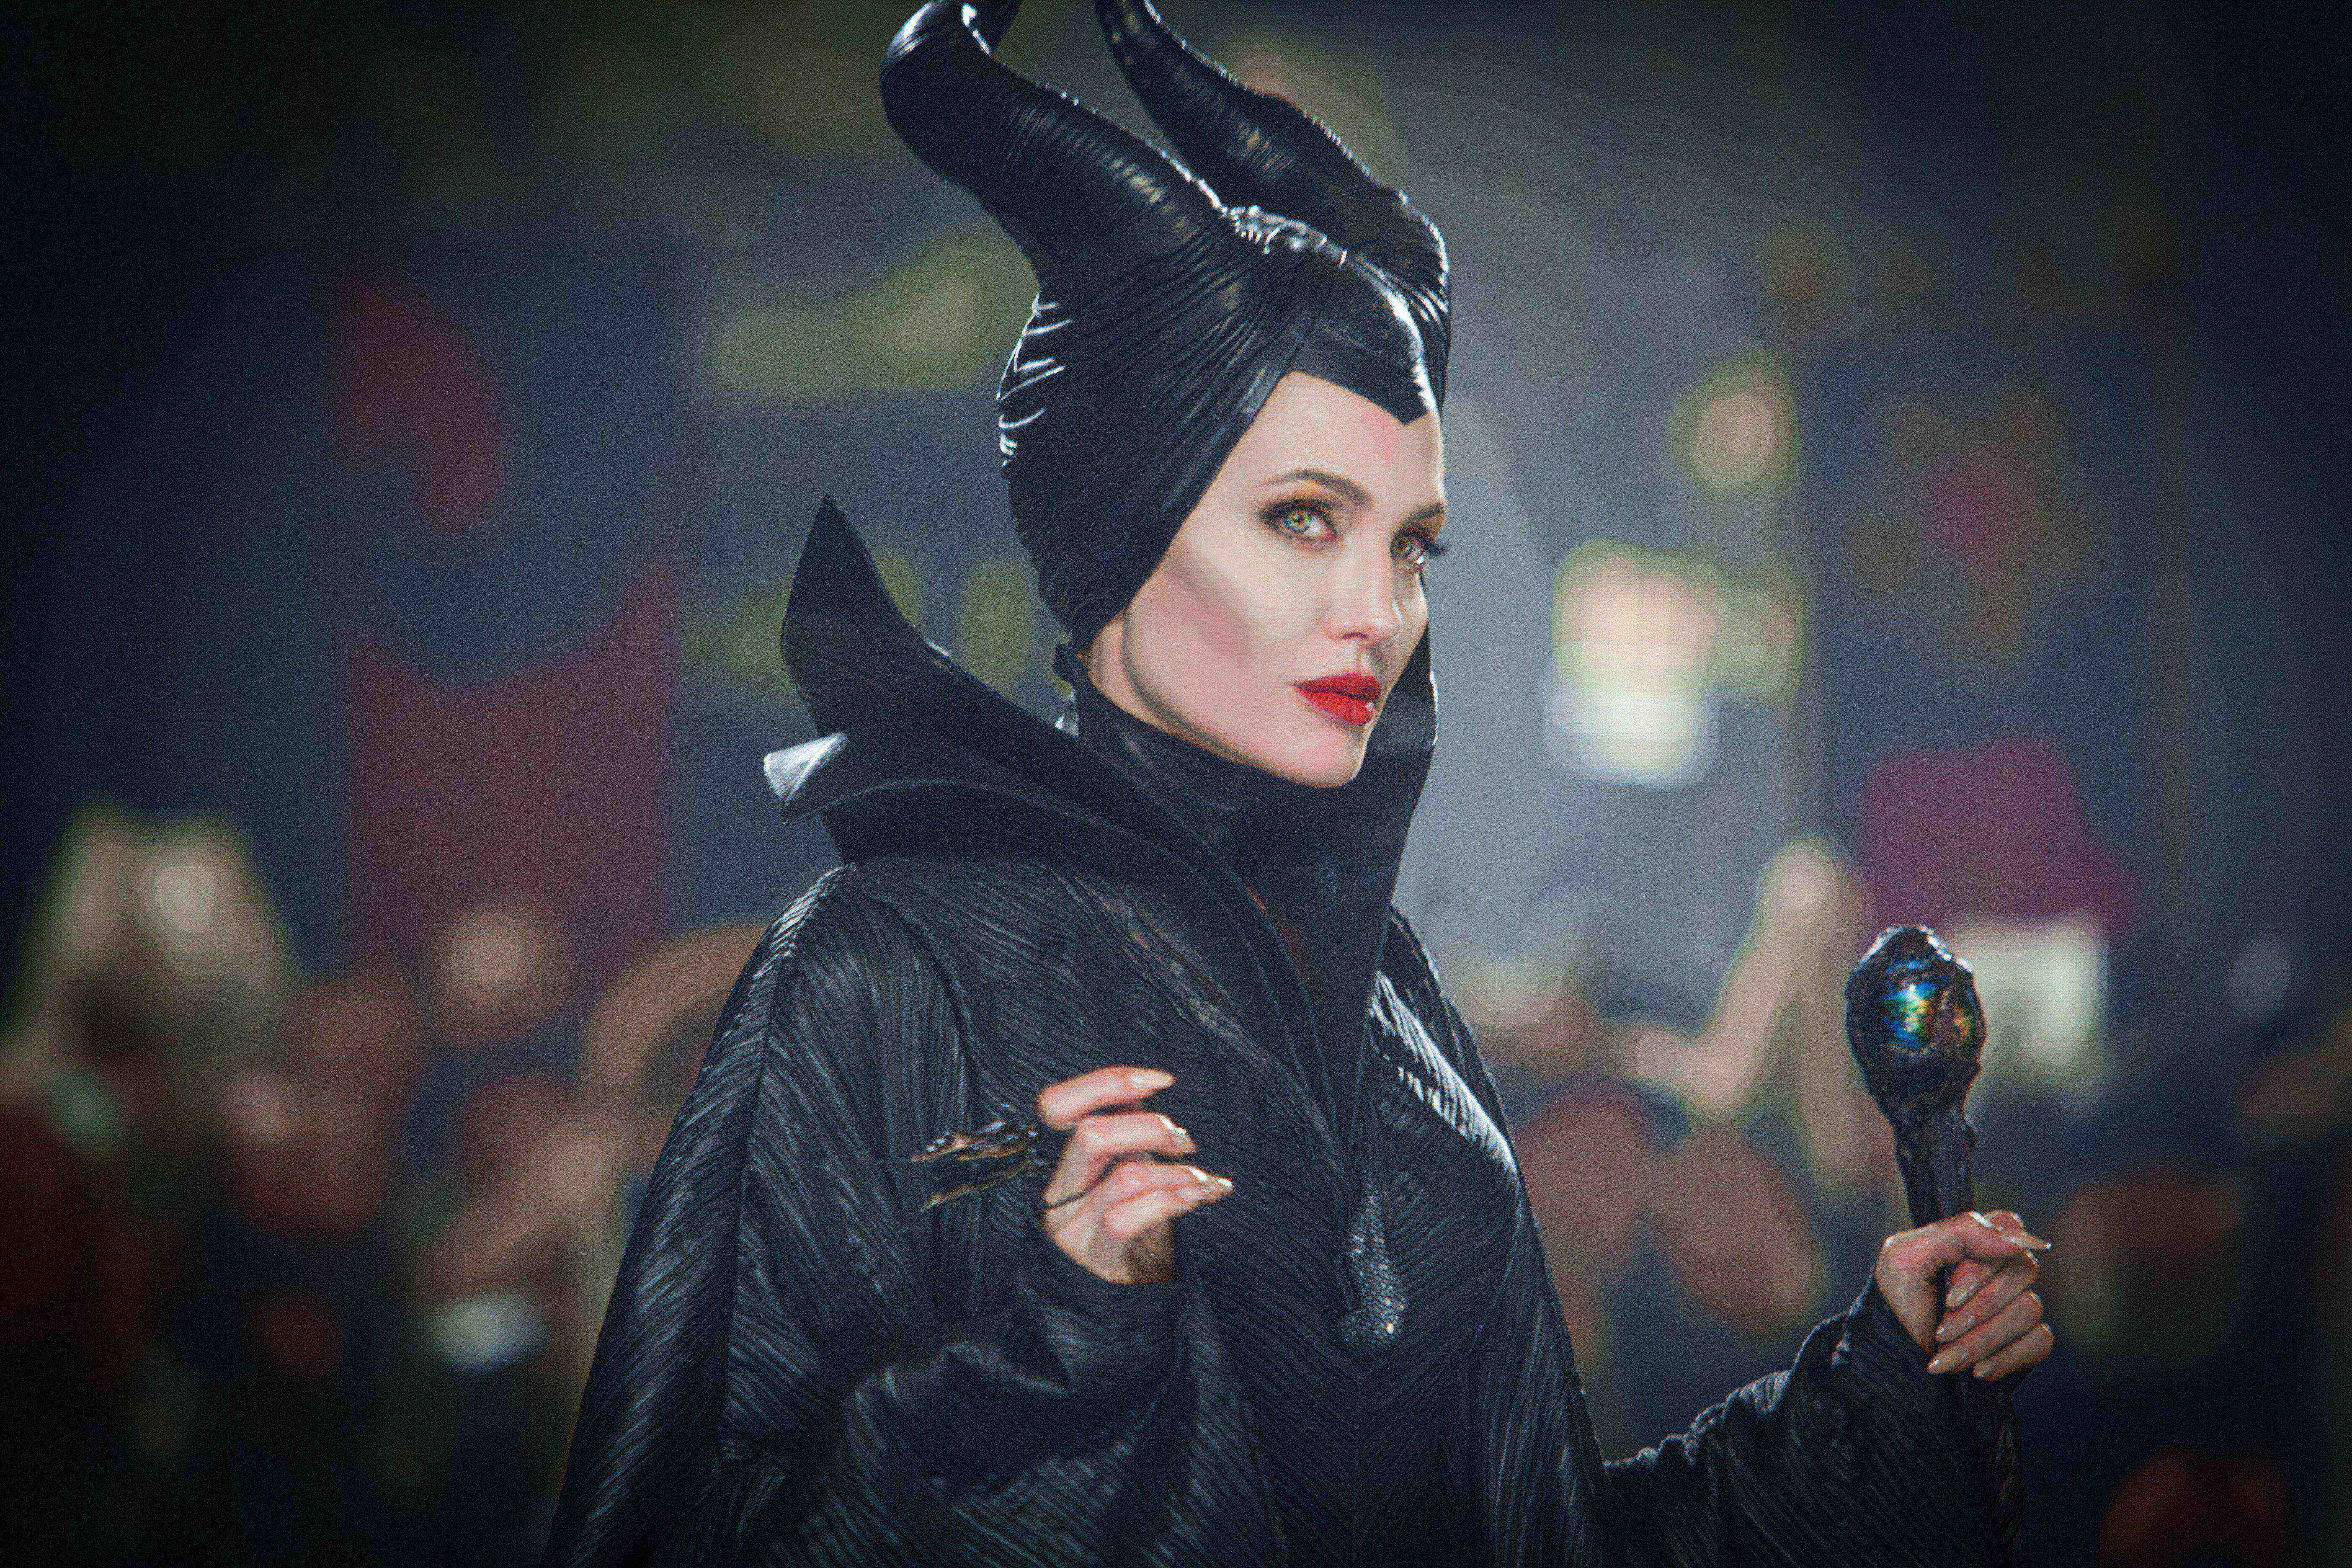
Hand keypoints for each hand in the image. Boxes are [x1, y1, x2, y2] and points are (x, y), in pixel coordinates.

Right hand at [1036, 1066, 1230, 1283]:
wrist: (1122, 1306)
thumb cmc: (1131, 1233)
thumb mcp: (1125, 1176)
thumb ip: (1128, 1136)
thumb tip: (1147, 1092)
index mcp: (1062, 1164)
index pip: (1057, 1106)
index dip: (1106, 1082)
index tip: (1160, 1080)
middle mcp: (1059, 1194)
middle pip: (1090, 1135)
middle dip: (1150, 1126)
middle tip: (1184, 1142)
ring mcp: (1074, 1229)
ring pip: (1122, 1176)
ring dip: (1177, 1172)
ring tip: (1205, 1182)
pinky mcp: (1096, 1260)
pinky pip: (1127, 1219)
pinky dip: (1171, 1199)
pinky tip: (1200, 1197)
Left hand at [1874, 1209, 2053, 1380]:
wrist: (1895, 1357)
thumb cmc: (1897, 1303)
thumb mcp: (1907, 1257)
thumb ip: (1960, 1232)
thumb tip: (2021, 1237)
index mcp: (1974, 1242)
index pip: (2008, 1227)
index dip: (1982, 1266)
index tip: (1949, 1296)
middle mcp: (2002, 1270)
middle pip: (2023, 1270)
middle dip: (1976, 1308)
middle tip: (1941, 1329)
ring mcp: (2017, 1304)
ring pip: (2029, 1309)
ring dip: (1981, 1338)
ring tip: (1947, 1352)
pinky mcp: (2028, 1339)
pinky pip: (2040, 1340)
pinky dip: (2005, 1358)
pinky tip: (1977, 1370)